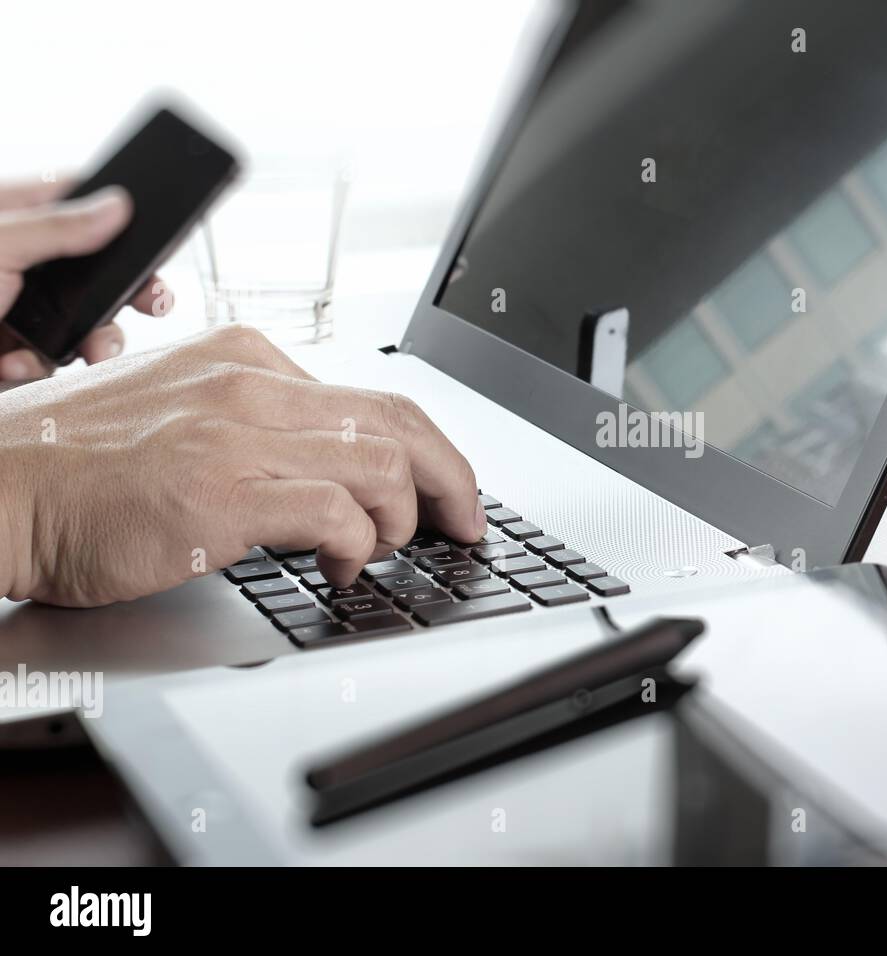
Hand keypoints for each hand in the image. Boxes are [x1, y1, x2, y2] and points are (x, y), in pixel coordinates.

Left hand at [0, 179, 172, 379]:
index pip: (79, 201)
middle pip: (100, 271)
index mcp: (16, 219)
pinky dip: (36, 368)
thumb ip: (57, 228)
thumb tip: (119, 205)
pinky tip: (10, 364)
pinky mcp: (14, 347)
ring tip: (93, 357)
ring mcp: (20, 307)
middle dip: (132, 294)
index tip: (158, 235)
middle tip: (156, 303)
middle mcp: (23, 261)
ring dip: (94, 344)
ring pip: (85, 324)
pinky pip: (49, 360)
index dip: (121, 215)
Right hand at [0, 324, 485, 606]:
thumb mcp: (183, 415)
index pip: (373, 396)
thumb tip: (337, 470)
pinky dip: (359, 546)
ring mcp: (237, 433)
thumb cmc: (79, 467)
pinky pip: (336, 512)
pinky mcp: (221, 490)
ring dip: (401, 519)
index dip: (431, 448)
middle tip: (465, 522)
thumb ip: (260, 429)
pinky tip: (342, 565)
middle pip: (398, 422)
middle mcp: (250, 382)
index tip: (450, 486)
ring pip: (381, 465)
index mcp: (247, 359)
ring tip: (380, 550)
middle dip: (452, 479)